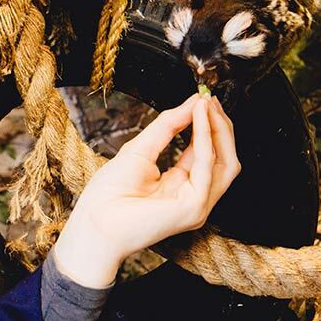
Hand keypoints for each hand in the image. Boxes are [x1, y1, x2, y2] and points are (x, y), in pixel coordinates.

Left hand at [51, 94, 240, 287]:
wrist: (94, 220)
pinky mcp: (194, 207)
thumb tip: (193, 102)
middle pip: (224, 159)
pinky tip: (199, 119)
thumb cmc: (109, 193)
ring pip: (226, 163)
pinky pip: (208, 167)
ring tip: (206, 105)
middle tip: (210, 100)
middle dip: (221, 126)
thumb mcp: (141, 148)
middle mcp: (195, 197)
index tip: (204, 100)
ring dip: (218, 129)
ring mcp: (198, 205)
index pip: (208, 154)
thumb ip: (168, 125)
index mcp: (182, 186)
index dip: (209, 126)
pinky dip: (205, 139)